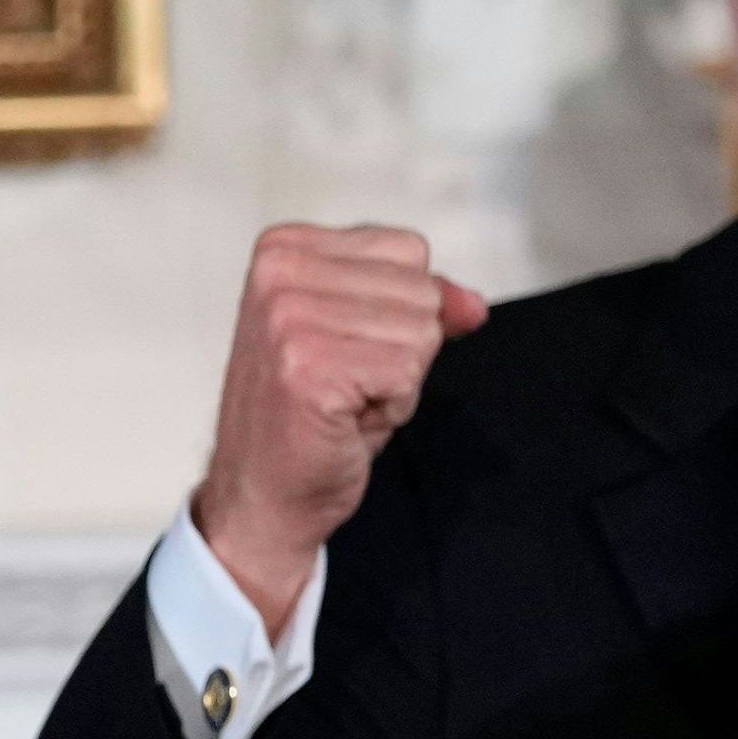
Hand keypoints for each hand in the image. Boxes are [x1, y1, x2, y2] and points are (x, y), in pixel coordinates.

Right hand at [193, 225, 487, 635]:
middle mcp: (280, 272)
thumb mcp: (370, 338)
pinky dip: (393, 406)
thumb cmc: (311, 414)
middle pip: (420, 291)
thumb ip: (422, 305)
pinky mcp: (309, 365)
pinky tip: (345, 418)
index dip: (400, 311)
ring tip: (345, 398)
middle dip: (403, 348)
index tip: (346, 345)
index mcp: (285, 248)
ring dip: (399, 379)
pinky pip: (408, 373)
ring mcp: (290, 317)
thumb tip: (472, 304)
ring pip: (421, 332)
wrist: (265, 490)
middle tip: (346, 380)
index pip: (408, 251)